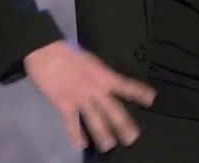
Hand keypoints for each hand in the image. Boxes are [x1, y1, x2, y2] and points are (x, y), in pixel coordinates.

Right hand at [23, 40, 155, 151]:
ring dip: (102, 134)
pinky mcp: (64, 104)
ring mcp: (80, 98)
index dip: (139, 92)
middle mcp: (96, 89)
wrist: (46, 51)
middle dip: (123, 124)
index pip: (125, 85)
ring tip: (109, 146)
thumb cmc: (68, 53)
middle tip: (133, 138)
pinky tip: (80, 144)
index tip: (152, 99)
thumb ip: (100, 75)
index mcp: (104, 75)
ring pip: (95, 119)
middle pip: (113, 109)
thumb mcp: (91, 61)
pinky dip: (76, 135)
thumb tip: (107, 84)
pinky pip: (71, 123)